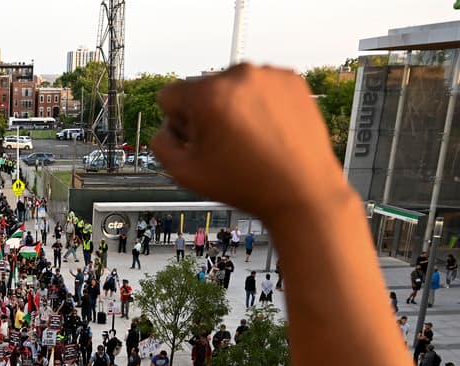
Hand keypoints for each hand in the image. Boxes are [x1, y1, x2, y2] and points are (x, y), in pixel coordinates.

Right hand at [151, 64, 349, 222]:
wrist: (302, 192)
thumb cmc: (248, 185)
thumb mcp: (185, 173)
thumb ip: (161, 144)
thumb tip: (167, 126)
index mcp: (209, 95)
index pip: (170, 95)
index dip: (177, 123)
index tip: (199, 142)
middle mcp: (239, 76)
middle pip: (202, 90)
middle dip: (207, 114)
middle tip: (227, 146)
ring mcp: (269, 75)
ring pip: (232, 87)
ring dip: (233, 108)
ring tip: (251, 141)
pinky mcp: (291, 80)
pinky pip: (260, 86)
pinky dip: (259, 104)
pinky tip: (268, 132)